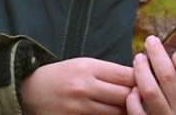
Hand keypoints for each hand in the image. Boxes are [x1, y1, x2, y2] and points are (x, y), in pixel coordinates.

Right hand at [20, 57, 134, 114]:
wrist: (29, 91)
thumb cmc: (61, 76)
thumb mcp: (82, 65)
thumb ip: (107, 72)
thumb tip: (137, 78)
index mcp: (88, 68)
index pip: (126, 75)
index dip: (140, 80)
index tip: (146, 82)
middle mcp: (84, 87)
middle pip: (124, 95)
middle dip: (136, 97)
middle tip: (142, 99)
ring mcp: (79, 107)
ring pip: (117, 113)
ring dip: (126, 111)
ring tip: (130, 109)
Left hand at [128, 36, 175, 114]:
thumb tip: (173, 52)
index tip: (175, 53)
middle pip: (167, 76)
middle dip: (156, 54)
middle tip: (150, 41)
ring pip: (149, 90)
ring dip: (141, 71)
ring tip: (139, 59)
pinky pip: (137, 111)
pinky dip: (132, 98)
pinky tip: (133, 89)